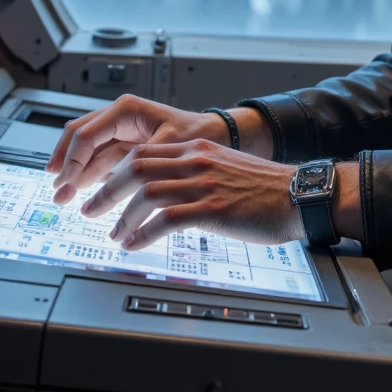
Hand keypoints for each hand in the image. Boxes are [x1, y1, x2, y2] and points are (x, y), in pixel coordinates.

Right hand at [48, 94, 238, 203]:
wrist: (218, 137)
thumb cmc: (200, 134)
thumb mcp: (169, 146)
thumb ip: (141, 161)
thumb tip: (118, 182)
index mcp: (127, 110)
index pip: (87, 134)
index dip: (71, 159)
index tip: (64, 181)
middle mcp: (120, 118)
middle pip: (79, 138)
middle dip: (64, 164)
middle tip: (57, 191)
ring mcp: (121, 133)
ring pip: (88, 152)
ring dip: (74, 173)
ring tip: (65, 197)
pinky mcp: (126, 148)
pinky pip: (101, 161)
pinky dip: (89, 176)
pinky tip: (82, 192)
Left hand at [79, 138, 305, 249]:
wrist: (299, 195)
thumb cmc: (266, 188)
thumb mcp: (225, 168)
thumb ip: (196, 173)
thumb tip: (166, 194)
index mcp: (197, 148)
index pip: (143, 152)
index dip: (115, 171)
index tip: (102, 188)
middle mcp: (196, 160)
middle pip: (135, 167)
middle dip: (107, 191)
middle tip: (92, 209)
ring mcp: (204, 184)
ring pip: (146, 193)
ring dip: (122, 216)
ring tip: (113, 234)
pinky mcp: (213, 209)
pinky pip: (166, 219)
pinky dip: (143, 233)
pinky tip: (135, 243)